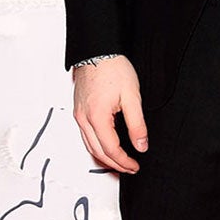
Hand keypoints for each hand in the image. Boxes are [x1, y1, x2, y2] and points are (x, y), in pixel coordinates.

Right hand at [72, 55, 146, 173]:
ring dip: (104, 157)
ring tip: (119, 162)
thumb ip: (137, 124)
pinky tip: (106, 146)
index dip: (124, 161)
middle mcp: (84, 118)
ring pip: (89, 145)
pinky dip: (96, 146)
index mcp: (97, 117)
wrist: (97, 51)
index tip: (135, 165)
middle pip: (97, 151)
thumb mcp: (132, 97)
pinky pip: (85, 135)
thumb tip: (141, 145)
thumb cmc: (113, 68)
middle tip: (129, 168)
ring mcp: (79, 115)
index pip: (111, 149)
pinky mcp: (79, 110)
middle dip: (114, 164)